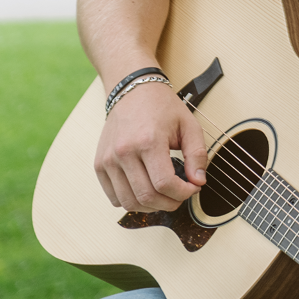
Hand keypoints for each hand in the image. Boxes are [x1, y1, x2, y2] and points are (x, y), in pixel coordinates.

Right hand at [94, 81, 205, 211]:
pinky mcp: (99, 165)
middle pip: (146, 197)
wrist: (133, 91)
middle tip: (182, 196)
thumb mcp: (189, 125)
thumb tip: (199, 182)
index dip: (183, 193)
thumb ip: (197, 155)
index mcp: (148, 141)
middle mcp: (123, 152)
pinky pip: (113, 197)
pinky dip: (131, 201)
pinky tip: (146, 192)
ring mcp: (108, 160)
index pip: (164, 184)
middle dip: (170, 203)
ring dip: (150, 207)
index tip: (194, 188)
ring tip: (165, 196)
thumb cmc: (162, 107)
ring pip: (128, 202)